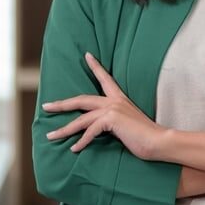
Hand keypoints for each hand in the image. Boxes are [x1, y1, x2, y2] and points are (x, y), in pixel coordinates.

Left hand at [41, 52, 164, 159]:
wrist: (158, 141)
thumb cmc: (144, 136)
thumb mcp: (127, 125)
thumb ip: (113, 122)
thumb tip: (98, 128)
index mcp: (119, 99)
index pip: (105, 79)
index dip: (96, 66)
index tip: (87, 55)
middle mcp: (114, 101)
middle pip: (81, 99)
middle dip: (61, 104)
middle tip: (46, 106)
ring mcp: (112, 109)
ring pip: (80, 119)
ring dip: (64, 129)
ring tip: (50, 136)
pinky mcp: (111, 120)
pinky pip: (90, 131)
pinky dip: (81, 142)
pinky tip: (74, 149)